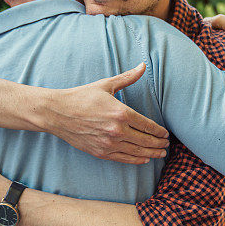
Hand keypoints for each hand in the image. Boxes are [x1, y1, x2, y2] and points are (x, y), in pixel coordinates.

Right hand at [45, 63, 169, 164]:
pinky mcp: (100, 152)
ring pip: (137, 151)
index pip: (148, 125)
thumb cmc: (81, 96)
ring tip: (160, 153)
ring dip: (151, 153)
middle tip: (167, 145)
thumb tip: (143, 65)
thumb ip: (128, 78)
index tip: (166, 134)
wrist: (58, 113)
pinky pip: (123, 158)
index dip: (159, 131)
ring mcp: (109, 143)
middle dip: (158, 144)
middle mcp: (117, 130)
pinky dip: (136, 160)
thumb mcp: (106, 85)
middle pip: (145, 140)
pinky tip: (144, 159)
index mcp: (121, 113)